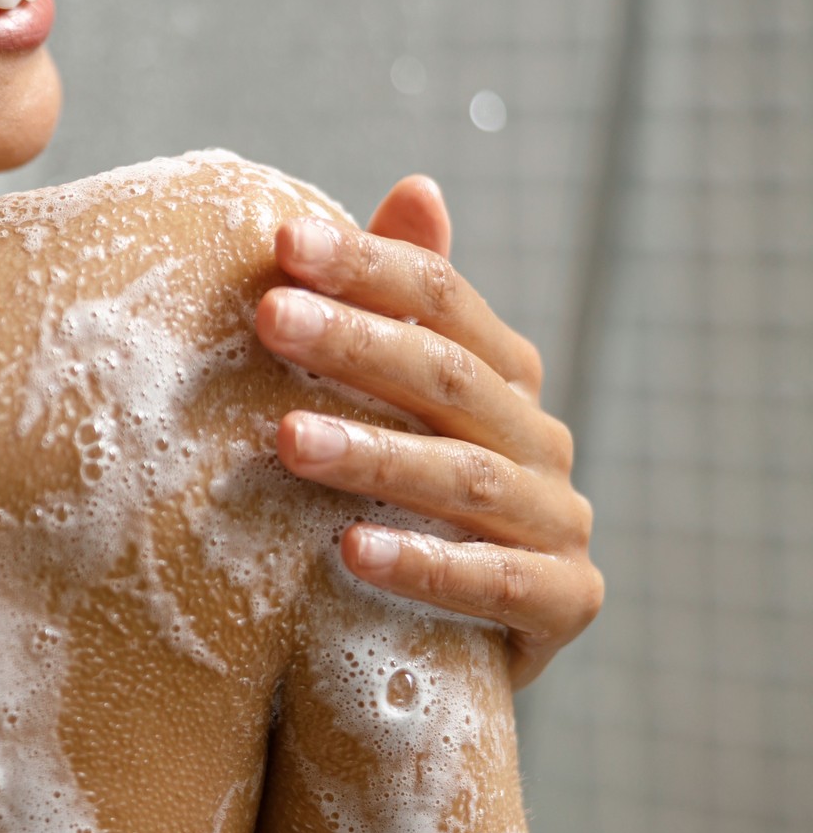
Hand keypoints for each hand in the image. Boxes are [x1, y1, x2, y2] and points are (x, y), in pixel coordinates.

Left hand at [256, 176, 603, 687]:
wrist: (443, 644)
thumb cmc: (399, 505)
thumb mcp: (394, 407)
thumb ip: (400, 309)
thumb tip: (418, 187)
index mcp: (501, 378)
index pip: (441, 300)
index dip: (366, 265)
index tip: (281, 242)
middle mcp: (539, 441)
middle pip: (448, 377)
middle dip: (356, 343)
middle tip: (269, 317)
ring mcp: (559, 524)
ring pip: (464, 480)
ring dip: (374, 456)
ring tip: (288, 443)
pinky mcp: (564, 605)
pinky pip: (497, 583)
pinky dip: (424, 565)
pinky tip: (348, 551)